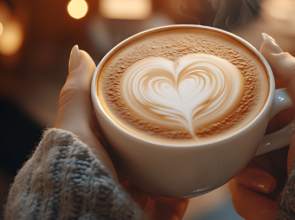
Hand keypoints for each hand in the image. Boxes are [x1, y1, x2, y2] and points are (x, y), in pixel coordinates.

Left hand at [55, 45, 188, 219]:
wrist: (91, 216)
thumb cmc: (77, 171)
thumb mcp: (76, 125)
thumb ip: (78, 92)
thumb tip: (77, 51)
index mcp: (107, 152)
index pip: (128, 124)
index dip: (144, 108)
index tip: (160, 89)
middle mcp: (126, 173)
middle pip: (153, 146)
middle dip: (170, 130)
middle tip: (188, 108)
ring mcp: (146, 193)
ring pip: (172, 169)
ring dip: (187, 154)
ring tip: (204, 131)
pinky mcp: (162, 210)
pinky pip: (185, 194)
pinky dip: (196, 181)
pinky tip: (207, 164)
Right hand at [229, 34, 294, 219]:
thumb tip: (268, 43)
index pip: (267, 95)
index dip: (252, 103)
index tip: (247, 112)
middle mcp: (287, 137)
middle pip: (247, 131)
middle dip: (249, 148)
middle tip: (258, 155)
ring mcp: (274, 164)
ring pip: (239, 161)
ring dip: (251, 179)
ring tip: (272, 187)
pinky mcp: (264, 188)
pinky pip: (242, 188)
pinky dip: (253, 199)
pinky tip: (272, 202)